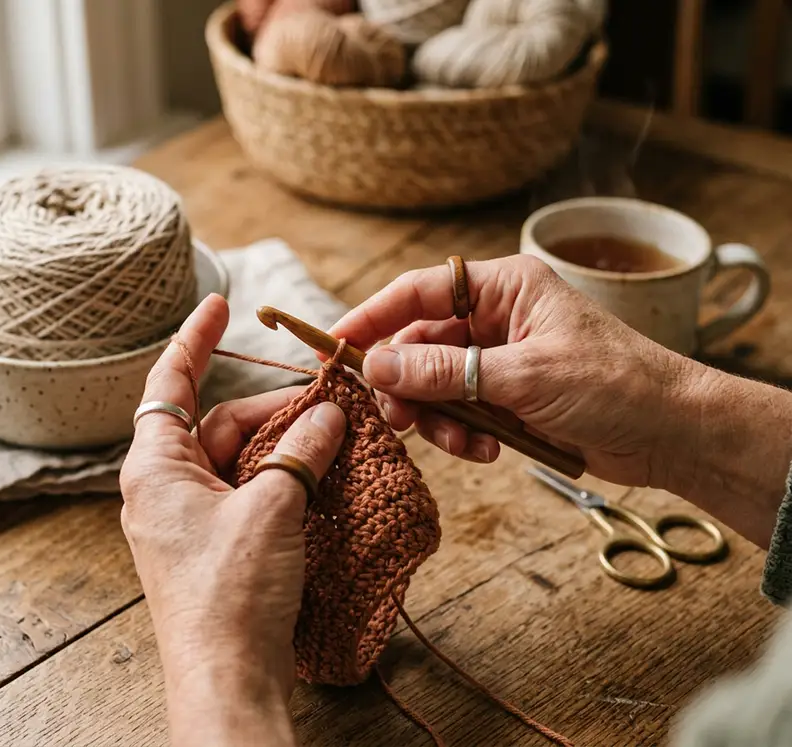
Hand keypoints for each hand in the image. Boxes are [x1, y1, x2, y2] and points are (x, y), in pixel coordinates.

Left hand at [119, 293, 345, 746]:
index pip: (171, 383)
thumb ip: (300, 450)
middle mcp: (166, 487)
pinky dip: (285, 480)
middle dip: (275, 409)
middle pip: (222, 422)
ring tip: (337, 440)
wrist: (229, 679)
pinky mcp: (218, 545)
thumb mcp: (272, 507)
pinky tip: (324, 477)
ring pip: (243, 459)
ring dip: (287, 447)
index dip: (195, 338)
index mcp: (155, 467)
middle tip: (331, 404)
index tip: (218, 302)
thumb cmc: (231, 592)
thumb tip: (329, 411)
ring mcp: (192, 518)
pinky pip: (252, 492)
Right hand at [328, 255, 695, 488]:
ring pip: (434, 384)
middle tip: (397, 419)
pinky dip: (463, 433)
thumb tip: (377, 365)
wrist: (672, 433)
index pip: (418, 291)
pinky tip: (490, 449)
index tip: (335, 344)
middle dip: (407, 384)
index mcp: (503, 287)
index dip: (372, 316)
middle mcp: (495, 317)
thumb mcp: (524, 376)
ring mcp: (499, 359)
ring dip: (438, 418)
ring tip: (465, 443)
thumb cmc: (614, 385)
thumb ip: (445, 370)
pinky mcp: (505, 397)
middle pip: (418, 343)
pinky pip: (458, 411)